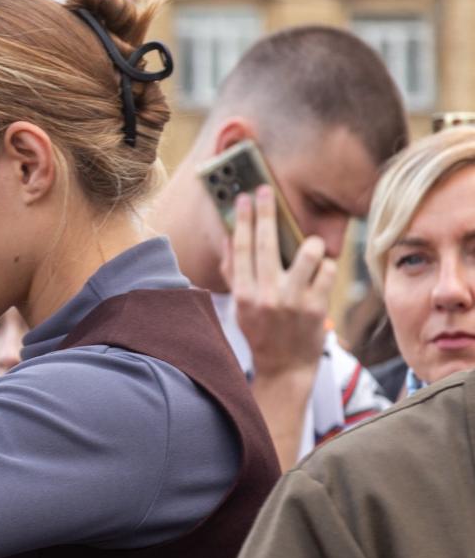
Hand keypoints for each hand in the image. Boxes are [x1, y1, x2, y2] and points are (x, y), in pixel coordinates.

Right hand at [227, 187, 333, 380]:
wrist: (285, 367)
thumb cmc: (261, 331)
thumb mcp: (240, 305)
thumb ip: (234, 273)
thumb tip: (229, 240)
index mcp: (244, 294)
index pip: (241, 249)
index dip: (243, 221)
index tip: (243, 198)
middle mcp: (266, 296)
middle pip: (267, 244)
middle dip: (267, 213)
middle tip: (266, 190)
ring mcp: (293, 301)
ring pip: (307, 253)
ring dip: (310, 244)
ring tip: (309, 246)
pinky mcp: (318, 307)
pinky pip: (328, 271)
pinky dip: (326, 267)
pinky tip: (321, 273)